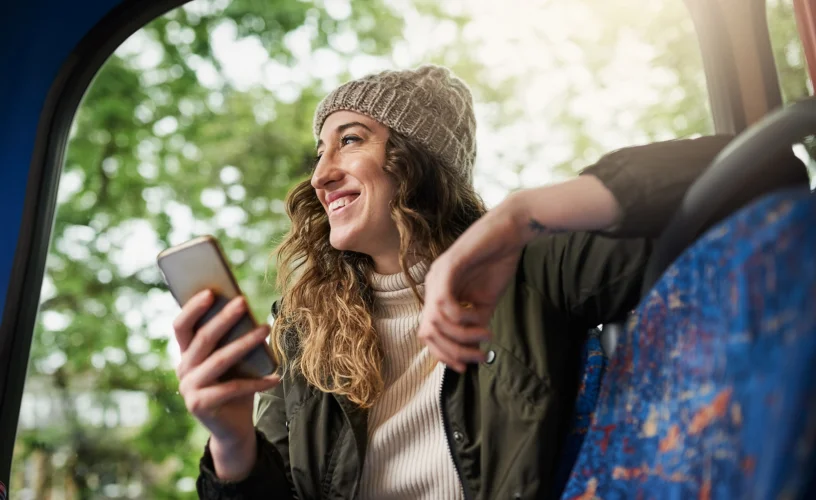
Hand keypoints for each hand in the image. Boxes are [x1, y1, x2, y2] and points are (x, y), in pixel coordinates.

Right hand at [173, 290, 279, 478]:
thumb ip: (230, 342)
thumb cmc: (235, 387)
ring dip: (244, 343)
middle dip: (224, 318)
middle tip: (243, 302)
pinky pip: (232, 388)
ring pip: (219, 360)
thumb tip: (246, 311)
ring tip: (265, 328)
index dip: (193, 308)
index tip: (212, 291)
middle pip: (202, 339)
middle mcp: (183, 369)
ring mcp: (189, 388)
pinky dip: (256, 382)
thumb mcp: (232, 363)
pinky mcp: (200, 405)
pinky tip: (276, 376)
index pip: (182, 326)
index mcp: (186, 354)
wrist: (232, 429)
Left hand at [418, 193, 530, 371]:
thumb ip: (475, 324)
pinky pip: (444, 301)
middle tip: (477, 355)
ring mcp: (437, 275)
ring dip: (461, 336)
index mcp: (438, 294)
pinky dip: (461, 317)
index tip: (465, 367)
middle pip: (426, 331)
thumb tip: (472, 350)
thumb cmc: (498, 263)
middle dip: (451, 351)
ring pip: (434, 320)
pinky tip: (480, 318)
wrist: (510, 232)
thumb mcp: (485, 302)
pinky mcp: (449, 266)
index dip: (443, 354)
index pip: (428, 333)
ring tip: (484, 335)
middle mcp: (432, 285)